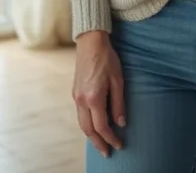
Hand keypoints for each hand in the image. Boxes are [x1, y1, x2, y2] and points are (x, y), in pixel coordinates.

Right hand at [72, 30, 125, 157]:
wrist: (90, 43)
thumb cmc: (107, 59)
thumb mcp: (118, 80)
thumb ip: (119, 103)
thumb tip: (121, 123)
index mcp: (94, 98)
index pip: (102, 127)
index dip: (111, 138)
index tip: (119, 145)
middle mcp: (82, 100)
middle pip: (88, 130)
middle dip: (98, 143)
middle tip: (108, 153)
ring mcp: (76, 97)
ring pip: (82, 123)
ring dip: (91, 136)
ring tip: (101, 143)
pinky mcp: (75, 92)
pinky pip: (80, 115)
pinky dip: (87, 124)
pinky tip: (95, 126)